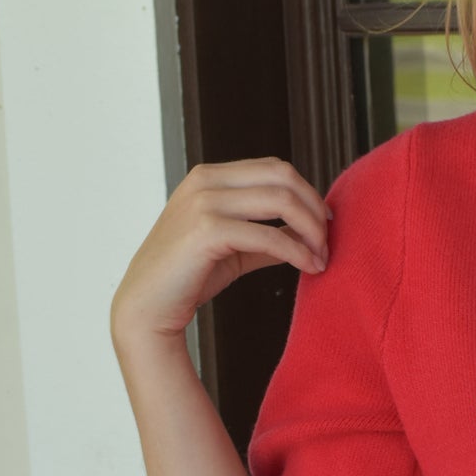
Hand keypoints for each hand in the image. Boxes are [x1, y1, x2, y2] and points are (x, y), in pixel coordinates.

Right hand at [111, 158, 329, 350]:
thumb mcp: (232, 248)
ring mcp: (204, 203)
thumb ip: (265, 235)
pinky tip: (308, 267)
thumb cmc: (187, 277)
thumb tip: (305, 236)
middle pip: (283, 177)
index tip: (324, 221)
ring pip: (281, 201)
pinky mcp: (207, 231)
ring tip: (321, 257)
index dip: (307, 192)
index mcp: (210, 176)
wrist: (147, 307)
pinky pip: (269, 236)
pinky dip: (296, 251)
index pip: (275, 168)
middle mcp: (206, 181)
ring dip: (311, 231)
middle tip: (328, 241)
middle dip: (314, 208)